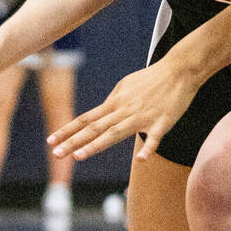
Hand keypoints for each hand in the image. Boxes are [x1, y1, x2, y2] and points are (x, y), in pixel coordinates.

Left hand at [48, 53, 200, 161]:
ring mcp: (142, 117)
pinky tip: (140, 160)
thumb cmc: (153, 78)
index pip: (87, 118)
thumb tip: (103, 111)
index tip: (50, 141)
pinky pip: (154, 138)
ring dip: (96, 145)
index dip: (68, 130)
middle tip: (56, 154)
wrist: (180, 70)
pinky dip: (148, 148)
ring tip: (78, 156)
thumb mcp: (127, 84)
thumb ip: (114, 100)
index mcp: (115, 102)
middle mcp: (124, 110)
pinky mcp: (162, 122)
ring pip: (115, 133)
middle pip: (95, 128)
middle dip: (73, 142)